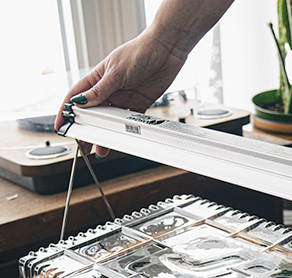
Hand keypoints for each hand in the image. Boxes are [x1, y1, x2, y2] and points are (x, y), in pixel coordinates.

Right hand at [54, 0, 234, 155]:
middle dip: (86, 129)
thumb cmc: (140, 52)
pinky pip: (129, 120)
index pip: (75, 97)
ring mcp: (123, 97)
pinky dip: (125, 131)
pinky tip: (121, 139)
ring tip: (101, 149)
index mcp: (97, 78)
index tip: (61, 126)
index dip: (66, 112)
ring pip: (110, 120)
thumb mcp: (116, 72)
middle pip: (92, 113)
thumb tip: (81, 103)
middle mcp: (109, 89)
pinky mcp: (139, 103)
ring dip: (105, 134)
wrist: (166, 50)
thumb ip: (100, 90)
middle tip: (83, 144)